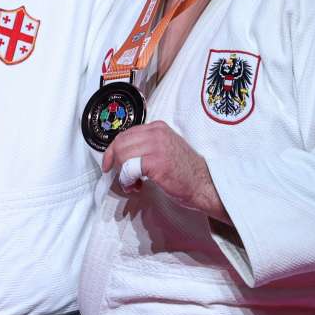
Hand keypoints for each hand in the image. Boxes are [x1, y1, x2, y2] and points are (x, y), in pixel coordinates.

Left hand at [101, 121, 227, 220]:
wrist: (204, 184)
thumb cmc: (184, 171)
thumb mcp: (165, 148)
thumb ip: (145, 146)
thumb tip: (120, 154)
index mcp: (157, 127)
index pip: (124, 134)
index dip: (112, 150)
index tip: (109, 163)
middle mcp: (156, 133)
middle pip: (120, 143)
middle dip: (115, 162)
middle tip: (122, 176)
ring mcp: (156, 146)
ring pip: (122, 155)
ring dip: (122, 174)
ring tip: (132, 183)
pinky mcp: (156, 162)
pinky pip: (128, 169)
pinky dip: (127, 180)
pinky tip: (136, 186)